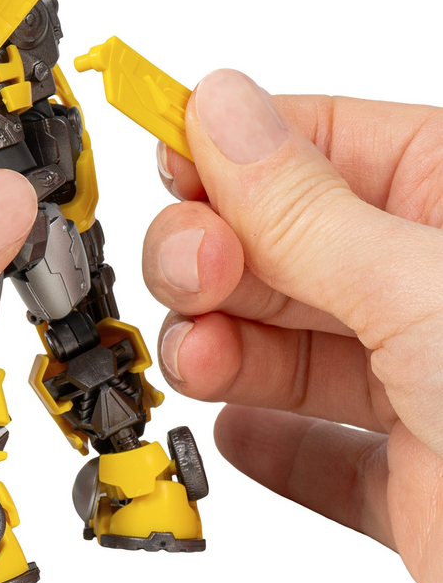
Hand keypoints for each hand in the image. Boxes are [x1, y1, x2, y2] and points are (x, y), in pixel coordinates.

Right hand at [143, 68, 442, 582]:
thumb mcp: (426, 288)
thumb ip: (304, 209)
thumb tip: (219, 109)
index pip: (311, 144)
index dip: (228, 152)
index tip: (166, 163)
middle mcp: (426, 285)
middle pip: (274, 246)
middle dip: (212, 258)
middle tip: (194, 275)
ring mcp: (414, 381)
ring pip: (276, 345)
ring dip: (218, 349)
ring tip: (202, 362)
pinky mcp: (405, 473)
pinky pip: (315, 447)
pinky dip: (269, 442)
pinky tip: (244, 434)